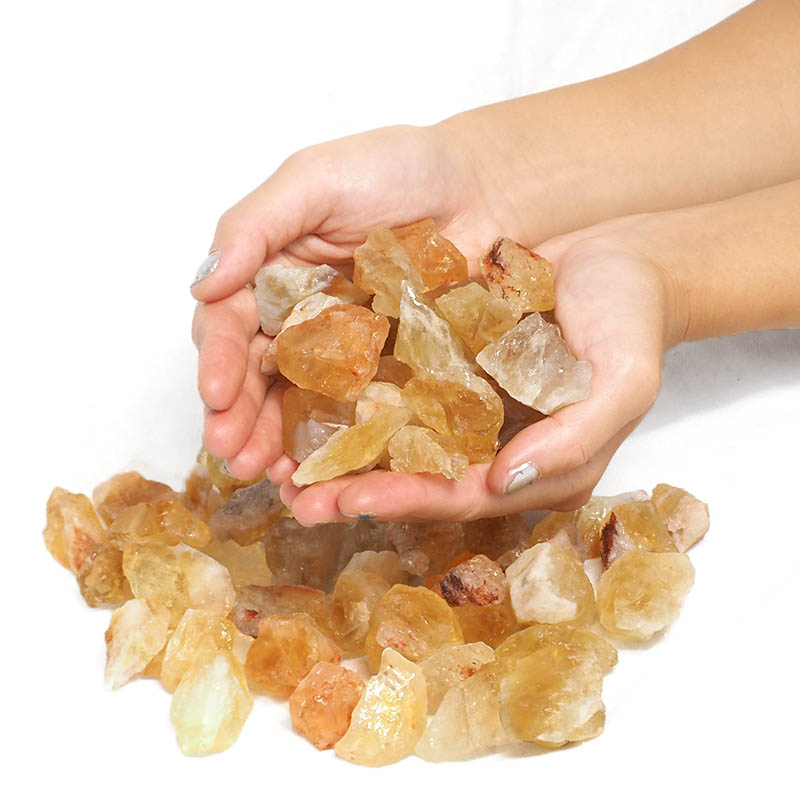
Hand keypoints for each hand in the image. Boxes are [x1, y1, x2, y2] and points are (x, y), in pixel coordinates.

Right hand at [191, 124, 520, 477]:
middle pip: (260, 377)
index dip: (220, 361)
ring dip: (278, 442)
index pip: (233, 324)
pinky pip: (359, 413)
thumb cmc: (402, 169)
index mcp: (273, 275)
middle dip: (241, 417)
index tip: (216, 396)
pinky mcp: (392, 374)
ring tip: (269, 476)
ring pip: (301, 404)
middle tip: (231, 455)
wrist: (489, 189)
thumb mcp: (317, 180)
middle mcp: (302, 320)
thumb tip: (200, 283)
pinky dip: (338, 443)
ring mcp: (346, 353)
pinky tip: (322, 471)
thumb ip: (255, 226)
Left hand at [279, 226, 677, 523]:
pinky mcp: (440, 366)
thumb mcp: (624, 381)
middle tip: (298, 498)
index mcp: (531, 466)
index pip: (462, 494)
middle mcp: (488, 446)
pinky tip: (305, 394)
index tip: (354, 500)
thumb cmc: (630, 319)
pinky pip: (391, 385)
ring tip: (282, 462)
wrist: (618, 256)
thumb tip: (505, 480)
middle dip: (356, 490)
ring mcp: (461, 407)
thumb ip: (574, 439)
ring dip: (339, 453)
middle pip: (416, 479)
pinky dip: (349, 394)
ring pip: (392, 439)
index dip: (410, 500)